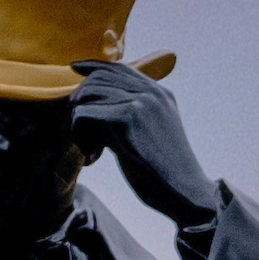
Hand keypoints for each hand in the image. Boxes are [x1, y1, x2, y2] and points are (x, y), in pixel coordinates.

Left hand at [70, 60, 217, 224]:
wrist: (184, 193)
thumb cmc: (164, 173)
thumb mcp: (153, 133)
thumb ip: (133, 114)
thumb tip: (97, 106)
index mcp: (159, 93)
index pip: (118, 68)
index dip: (92, 66)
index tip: (74, 69)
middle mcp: (150, 92)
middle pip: (95, 80)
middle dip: (79, 106)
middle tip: (85, 138)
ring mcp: (139, 103)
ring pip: (85, 97)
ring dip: (78, 126)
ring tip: (92, 151)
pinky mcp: (126, 119)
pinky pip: (83, 116)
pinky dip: (80, 139)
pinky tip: (95, 158)